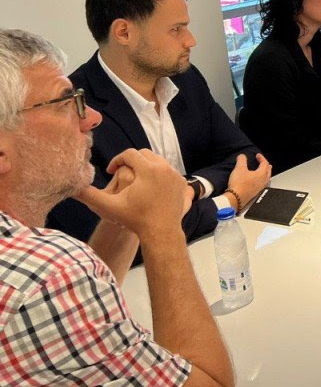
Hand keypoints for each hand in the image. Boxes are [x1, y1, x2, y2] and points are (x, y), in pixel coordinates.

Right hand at [75, 148, 189, 242]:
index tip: (111, 171)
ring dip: (144, 166)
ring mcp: (175, 174)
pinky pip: (168, 170)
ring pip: (157, 161)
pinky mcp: (182, 182)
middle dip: (131, 161)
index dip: (117, 160)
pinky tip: (148, 186)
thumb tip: (72, 188)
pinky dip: (158, 173)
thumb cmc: (134, 219)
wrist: (161, 232)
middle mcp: (164, 167)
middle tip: (121, 172)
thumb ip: (90, 195)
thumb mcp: (110, 207)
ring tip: (133, 179)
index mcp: (148, 169)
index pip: (129, 154)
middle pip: (144, 154)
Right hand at [226, 152, 271, 207]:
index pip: (265, 164)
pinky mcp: (256, 193)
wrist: (235, 198)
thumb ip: (242, 160)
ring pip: (266, 179)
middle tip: (264, 162)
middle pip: (268, 172)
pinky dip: (262, 180)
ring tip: (263, 171)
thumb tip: (242, 156)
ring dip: (266, 173)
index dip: (261, 158)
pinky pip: (262, 184)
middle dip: (266, 166)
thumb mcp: (239, 168)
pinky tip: (257, 181)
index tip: (258, 155)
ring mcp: (260, 188)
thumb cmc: (239, 185)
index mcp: (261, 174)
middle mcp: (263, 181)